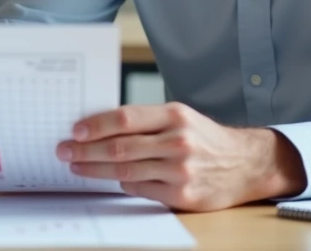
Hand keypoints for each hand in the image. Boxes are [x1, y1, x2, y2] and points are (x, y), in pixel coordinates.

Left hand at [56, 103, 305, 211]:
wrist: (246, 164)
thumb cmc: (206, 138)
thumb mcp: (181, 118)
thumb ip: (147, 122)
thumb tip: (101, 126)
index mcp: (175, 116)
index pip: (125, 118)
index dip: (95, 125)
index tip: (74, 130)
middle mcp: (178, 142)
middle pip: (120, 146)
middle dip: (86, 150)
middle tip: (64, 151)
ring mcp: (180, 171)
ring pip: (126, 170)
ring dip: (95, 169)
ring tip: (76, 167)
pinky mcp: (182, 195)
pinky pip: (140, 189)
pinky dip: (121, 183)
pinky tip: (108, 178)